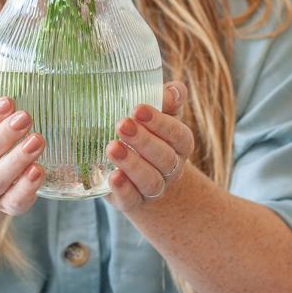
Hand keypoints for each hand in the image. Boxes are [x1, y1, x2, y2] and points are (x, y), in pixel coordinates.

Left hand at [104, 80, 194, 212]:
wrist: (142, 179)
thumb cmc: (149, 135)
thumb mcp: (158, 115)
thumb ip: (166, 100)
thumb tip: (174, 90)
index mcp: (179, 144)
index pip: (178, 135)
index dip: (160, 123)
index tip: (138, 109)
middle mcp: (171, 168)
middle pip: (164, 157)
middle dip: (143, 140)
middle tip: (122, 124)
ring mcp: (153, 189)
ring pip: (150, 180)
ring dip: (131, 164)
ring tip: (112, 148)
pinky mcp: (133, 202)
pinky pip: (131, 199)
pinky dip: (123, 189)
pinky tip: (112, 177)